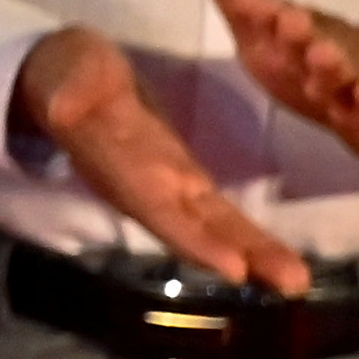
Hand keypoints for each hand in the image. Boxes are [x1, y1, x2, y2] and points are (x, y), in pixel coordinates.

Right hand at [10, 25, 306, 294]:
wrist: (67, 78)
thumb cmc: (66, 73)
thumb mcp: (64, 74)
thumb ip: (66, 91)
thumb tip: (62, 106)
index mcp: (119, 168)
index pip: (159, 210)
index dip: (194, 240)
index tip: (234, 269)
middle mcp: (146, 189)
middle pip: (197, 231)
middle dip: (242, 257)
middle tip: (293, 285)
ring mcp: (167, 187)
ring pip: (215, 227)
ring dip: (256, 254)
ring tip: (296, 282)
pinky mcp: (184, 179)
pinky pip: (219, 213)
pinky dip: (248, 237)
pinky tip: (278, 260)